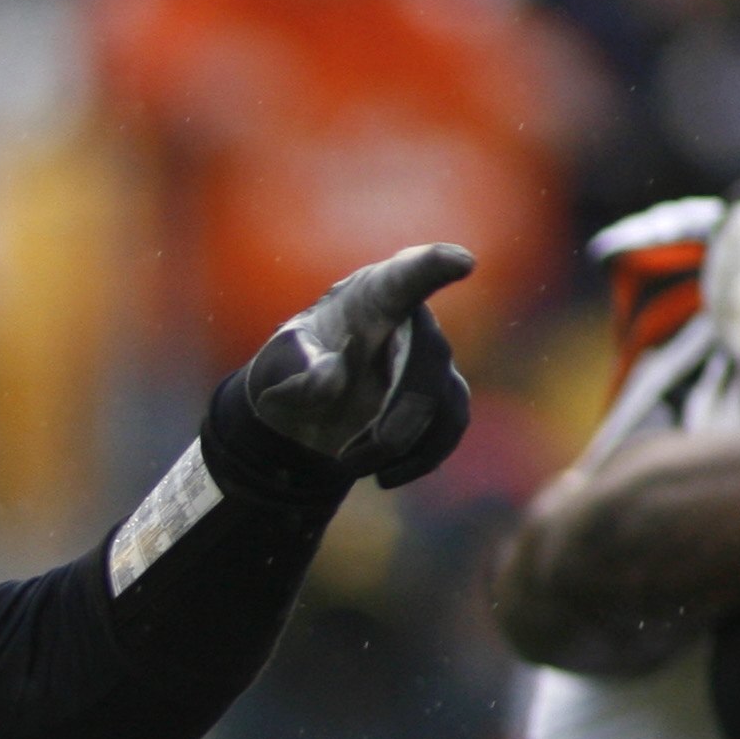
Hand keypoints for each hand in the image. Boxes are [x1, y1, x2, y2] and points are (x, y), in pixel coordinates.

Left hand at [242, 243, 476, 487]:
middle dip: (395, 416)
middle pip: (429, 360)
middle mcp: (412, 321)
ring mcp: (432, 358)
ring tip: (347, 462)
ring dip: (397, 443)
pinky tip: (386, 476)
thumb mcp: (278, 364)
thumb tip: (336, 381)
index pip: (407, 276)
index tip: (460, 262)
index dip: (434, 266)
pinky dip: (421, 457)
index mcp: (371, 296)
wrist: (303, 407)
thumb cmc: (291, 365)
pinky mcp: (442, 395)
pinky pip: (450, 425)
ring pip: (442, 400)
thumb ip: (302, 370)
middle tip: (346, 457)